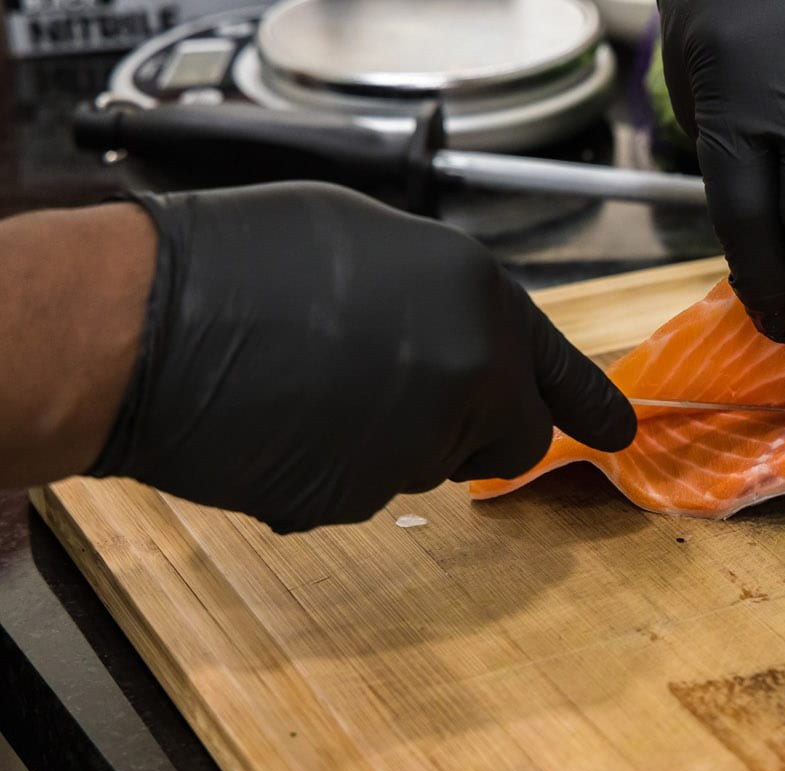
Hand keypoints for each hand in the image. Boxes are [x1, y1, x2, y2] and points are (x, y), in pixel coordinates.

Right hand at [90, 182, 636, 532]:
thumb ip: (444, 299)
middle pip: (511, 439)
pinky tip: (289, 423)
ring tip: (314, 384)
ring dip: (394, 441)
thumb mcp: (373, 241)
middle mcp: (471, 376)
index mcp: (481, 300)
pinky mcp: (361, 498)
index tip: (619, 435)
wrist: (149, 322)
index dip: (590, 407)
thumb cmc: (248, 257)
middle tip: (402, 395)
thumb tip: (464, 334)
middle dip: (475, 432)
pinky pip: (367, 489)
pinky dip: (338, 469)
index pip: (560, 376)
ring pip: (432, 464)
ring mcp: (419, 445)